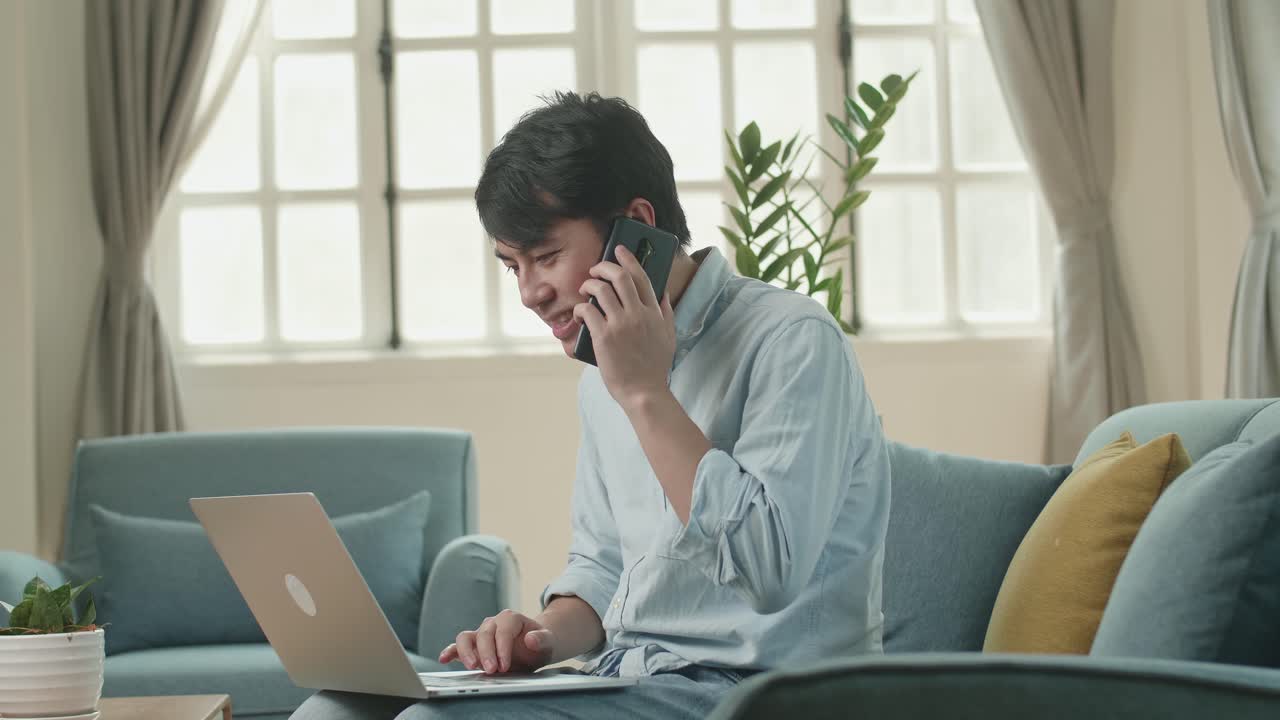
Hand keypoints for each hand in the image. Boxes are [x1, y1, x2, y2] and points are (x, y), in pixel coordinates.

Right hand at [439, 609, 553, 673]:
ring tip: (472, 666)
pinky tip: (444, 659)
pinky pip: (457, 647)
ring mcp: (481, 634)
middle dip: (487, 653)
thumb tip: (531, 639)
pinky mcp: (473, 647)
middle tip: (493, 671)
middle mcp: (493, 623)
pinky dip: (450, 652)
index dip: (502, 648)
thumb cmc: (540, 643)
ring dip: (467, 652)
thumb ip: (542, 639)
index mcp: (510, 618)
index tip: (505, 665)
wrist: (535, 648)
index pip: (503, 630)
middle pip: (484, 634)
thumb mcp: (548, 641)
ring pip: (466, 637)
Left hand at [574, 245, 675, 409]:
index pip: (641, 276)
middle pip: (619, 276)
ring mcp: (620, 324)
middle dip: (603, 266)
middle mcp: (638, 314)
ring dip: (588, 285)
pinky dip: (579, 309)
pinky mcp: (604, 337)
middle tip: (594, 270)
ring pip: (600, 289)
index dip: (628, 259)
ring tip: (584, 291)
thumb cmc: (654, 367)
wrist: (645, 392)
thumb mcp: (668, 336)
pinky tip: (579, 314)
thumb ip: (665, 312)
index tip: (618, 250)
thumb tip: (662, 293)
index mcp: (654, 312)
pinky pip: (587, 311)